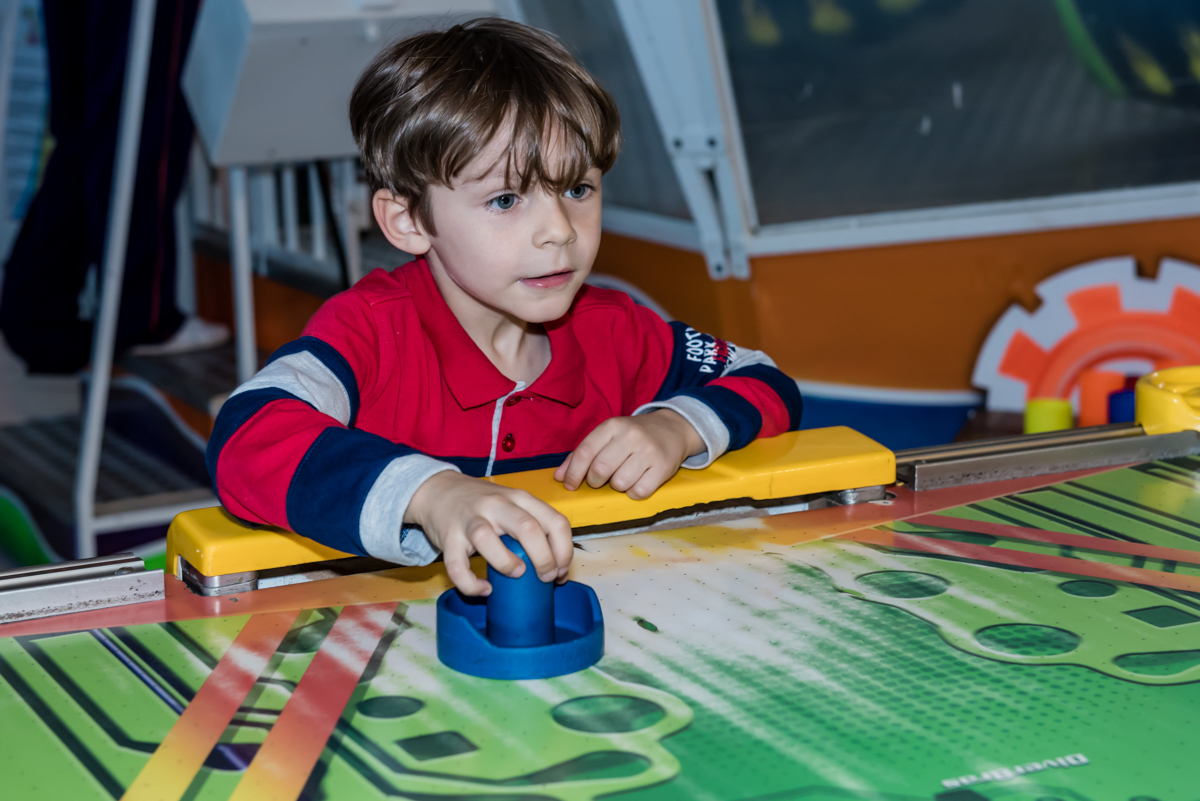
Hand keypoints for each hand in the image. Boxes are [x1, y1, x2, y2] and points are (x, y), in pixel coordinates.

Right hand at [405, 471, 572, 595]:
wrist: (437, 491)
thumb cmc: (483, 505)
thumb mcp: (513, 506)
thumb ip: (535, 528)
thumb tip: (558, 570)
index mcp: (520, 498)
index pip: (555, 521)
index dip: (564, 551)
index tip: (561, 571)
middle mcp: (497, 505)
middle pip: (528, 528)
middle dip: (544, 559)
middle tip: (546, 577)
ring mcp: (470, 519)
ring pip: (487, 539)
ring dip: (507, 564)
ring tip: (516, 575)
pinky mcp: (448, 537)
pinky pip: (457, 565)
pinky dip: (471, 584)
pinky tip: (484, 589)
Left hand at [554, 409, 703, 499]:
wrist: (672, 429)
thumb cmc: (632, 436)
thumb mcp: (607, 436)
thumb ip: (582, 454)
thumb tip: (559, 477)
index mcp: (612, 426)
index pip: (585, 452)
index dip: (573, 472)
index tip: (570, 484)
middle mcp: (631, 436)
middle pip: (600, 469)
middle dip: (594, 481)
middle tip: (598, 480)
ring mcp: (649, 451)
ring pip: (619, 483)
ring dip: (616, 486)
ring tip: (622, 477)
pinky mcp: (663, 467)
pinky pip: (639, 492)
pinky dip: (633, 492)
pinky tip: (636, 482)